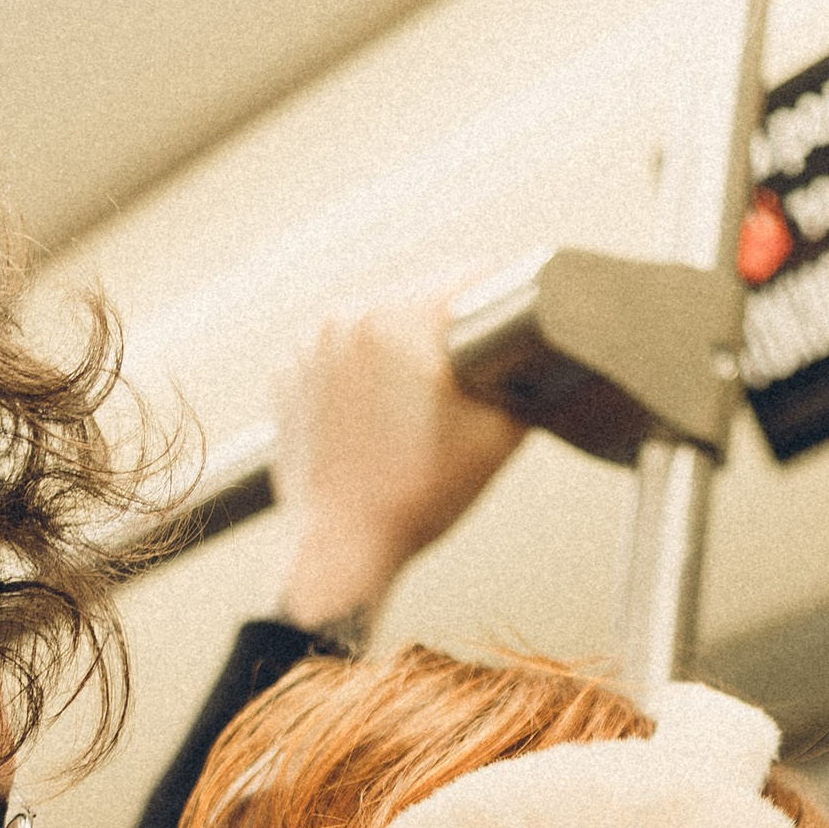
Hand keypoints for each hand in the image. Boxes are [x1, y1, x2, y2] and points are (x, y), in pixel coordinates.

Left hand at [273, 293, 525, 637]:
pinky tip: (375, 419)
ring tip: (414, 409)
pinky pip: (338, 357)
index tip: (509, 323)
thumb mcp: (498, 434)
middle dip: (443, 333)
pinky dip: (358, 377)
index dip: (499, 299)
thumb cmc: (414, 499)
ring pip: (375, 326)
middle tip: (458, 383)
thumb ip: (526, 374)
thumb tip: (539, 348)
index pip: (468, 278)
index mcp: (398, 317)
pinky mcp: (289, 377)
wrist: (341, 549)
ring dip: (398, 351)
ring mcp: (309, 347)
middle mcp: (346, 318)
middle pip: (418, 299)